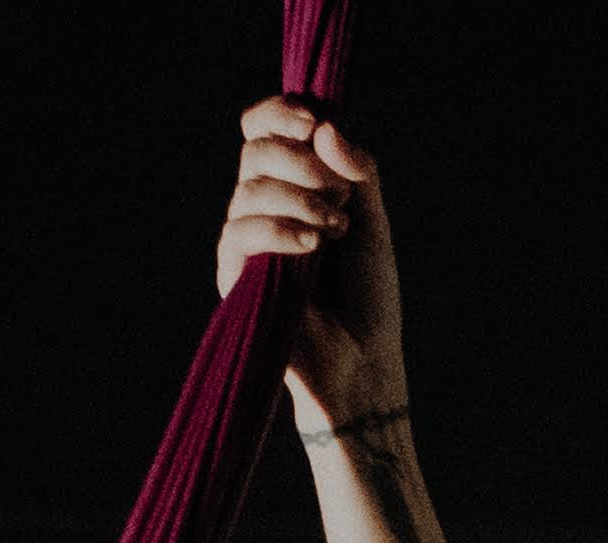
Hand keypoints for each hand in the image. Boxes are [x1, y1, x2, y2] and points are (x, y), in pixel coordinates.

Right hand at [214, 96, 402, 424]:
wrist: (362, 362)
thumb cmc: (368, 297)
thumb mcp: (372, 220)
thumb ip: (356, 170)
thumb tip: (323, 126)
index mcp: (293, 188)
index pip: (263, 132)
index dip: (278, 115)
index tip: (310, 121)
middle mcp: (263, 209)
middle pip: (255, 151)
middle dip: (299, 159)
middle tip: (338, 192)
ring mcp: (246, 244)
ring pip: (250, 189)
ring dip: (299, 199)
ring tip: (335, 230)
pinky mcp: (235, 278)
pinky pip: (241, 232)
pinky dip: (280, 229)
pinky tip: (312, 246)